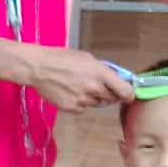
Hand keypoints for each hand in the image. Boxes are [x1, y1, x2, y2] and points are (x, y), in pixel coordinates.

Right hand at [12, 46, 135, 111]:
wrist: (38, 68)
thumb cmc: (61, 58)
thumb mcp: (87, 58)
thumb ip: (104, 70)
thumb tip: (116, 78)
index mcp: (100, 73)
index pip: (126, 92)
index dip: (129, 94)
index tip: (128, 94)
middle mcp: (94, 89)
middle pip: (112, 99)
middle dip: (108, 93)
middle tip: (96, 85)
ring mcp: (82, 100)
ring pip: (96, 104)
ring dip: (93, 98)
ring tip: (78, 86)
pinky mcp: (72, 108)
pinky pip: (83, 108)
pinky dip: (80, 102)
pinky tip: (69, 91)